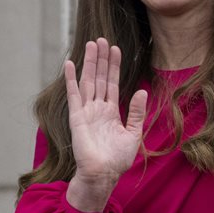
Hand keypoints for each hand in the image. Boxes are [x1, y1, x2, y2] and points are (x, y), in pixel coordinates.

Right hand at [64, 39, 147, 211]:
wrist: (103, 174)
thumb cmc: (118, 159)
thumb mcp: (133, 133)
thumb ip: (137, 112)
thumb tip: (142, 90)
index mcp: (111, 112)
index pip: (112, 83)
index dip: (114, 66)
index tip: (116, 49)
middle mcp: (97, 108)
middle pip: (99, 78)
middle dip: (101, 59)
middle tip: (102, 39)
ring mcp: (86, 111)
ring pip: (88, 81)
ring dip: (89, 63)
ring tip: (91, 44)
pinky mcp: (77, 117)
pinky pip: (74, 94)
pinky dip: (72, 79)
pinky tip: (71, 64)